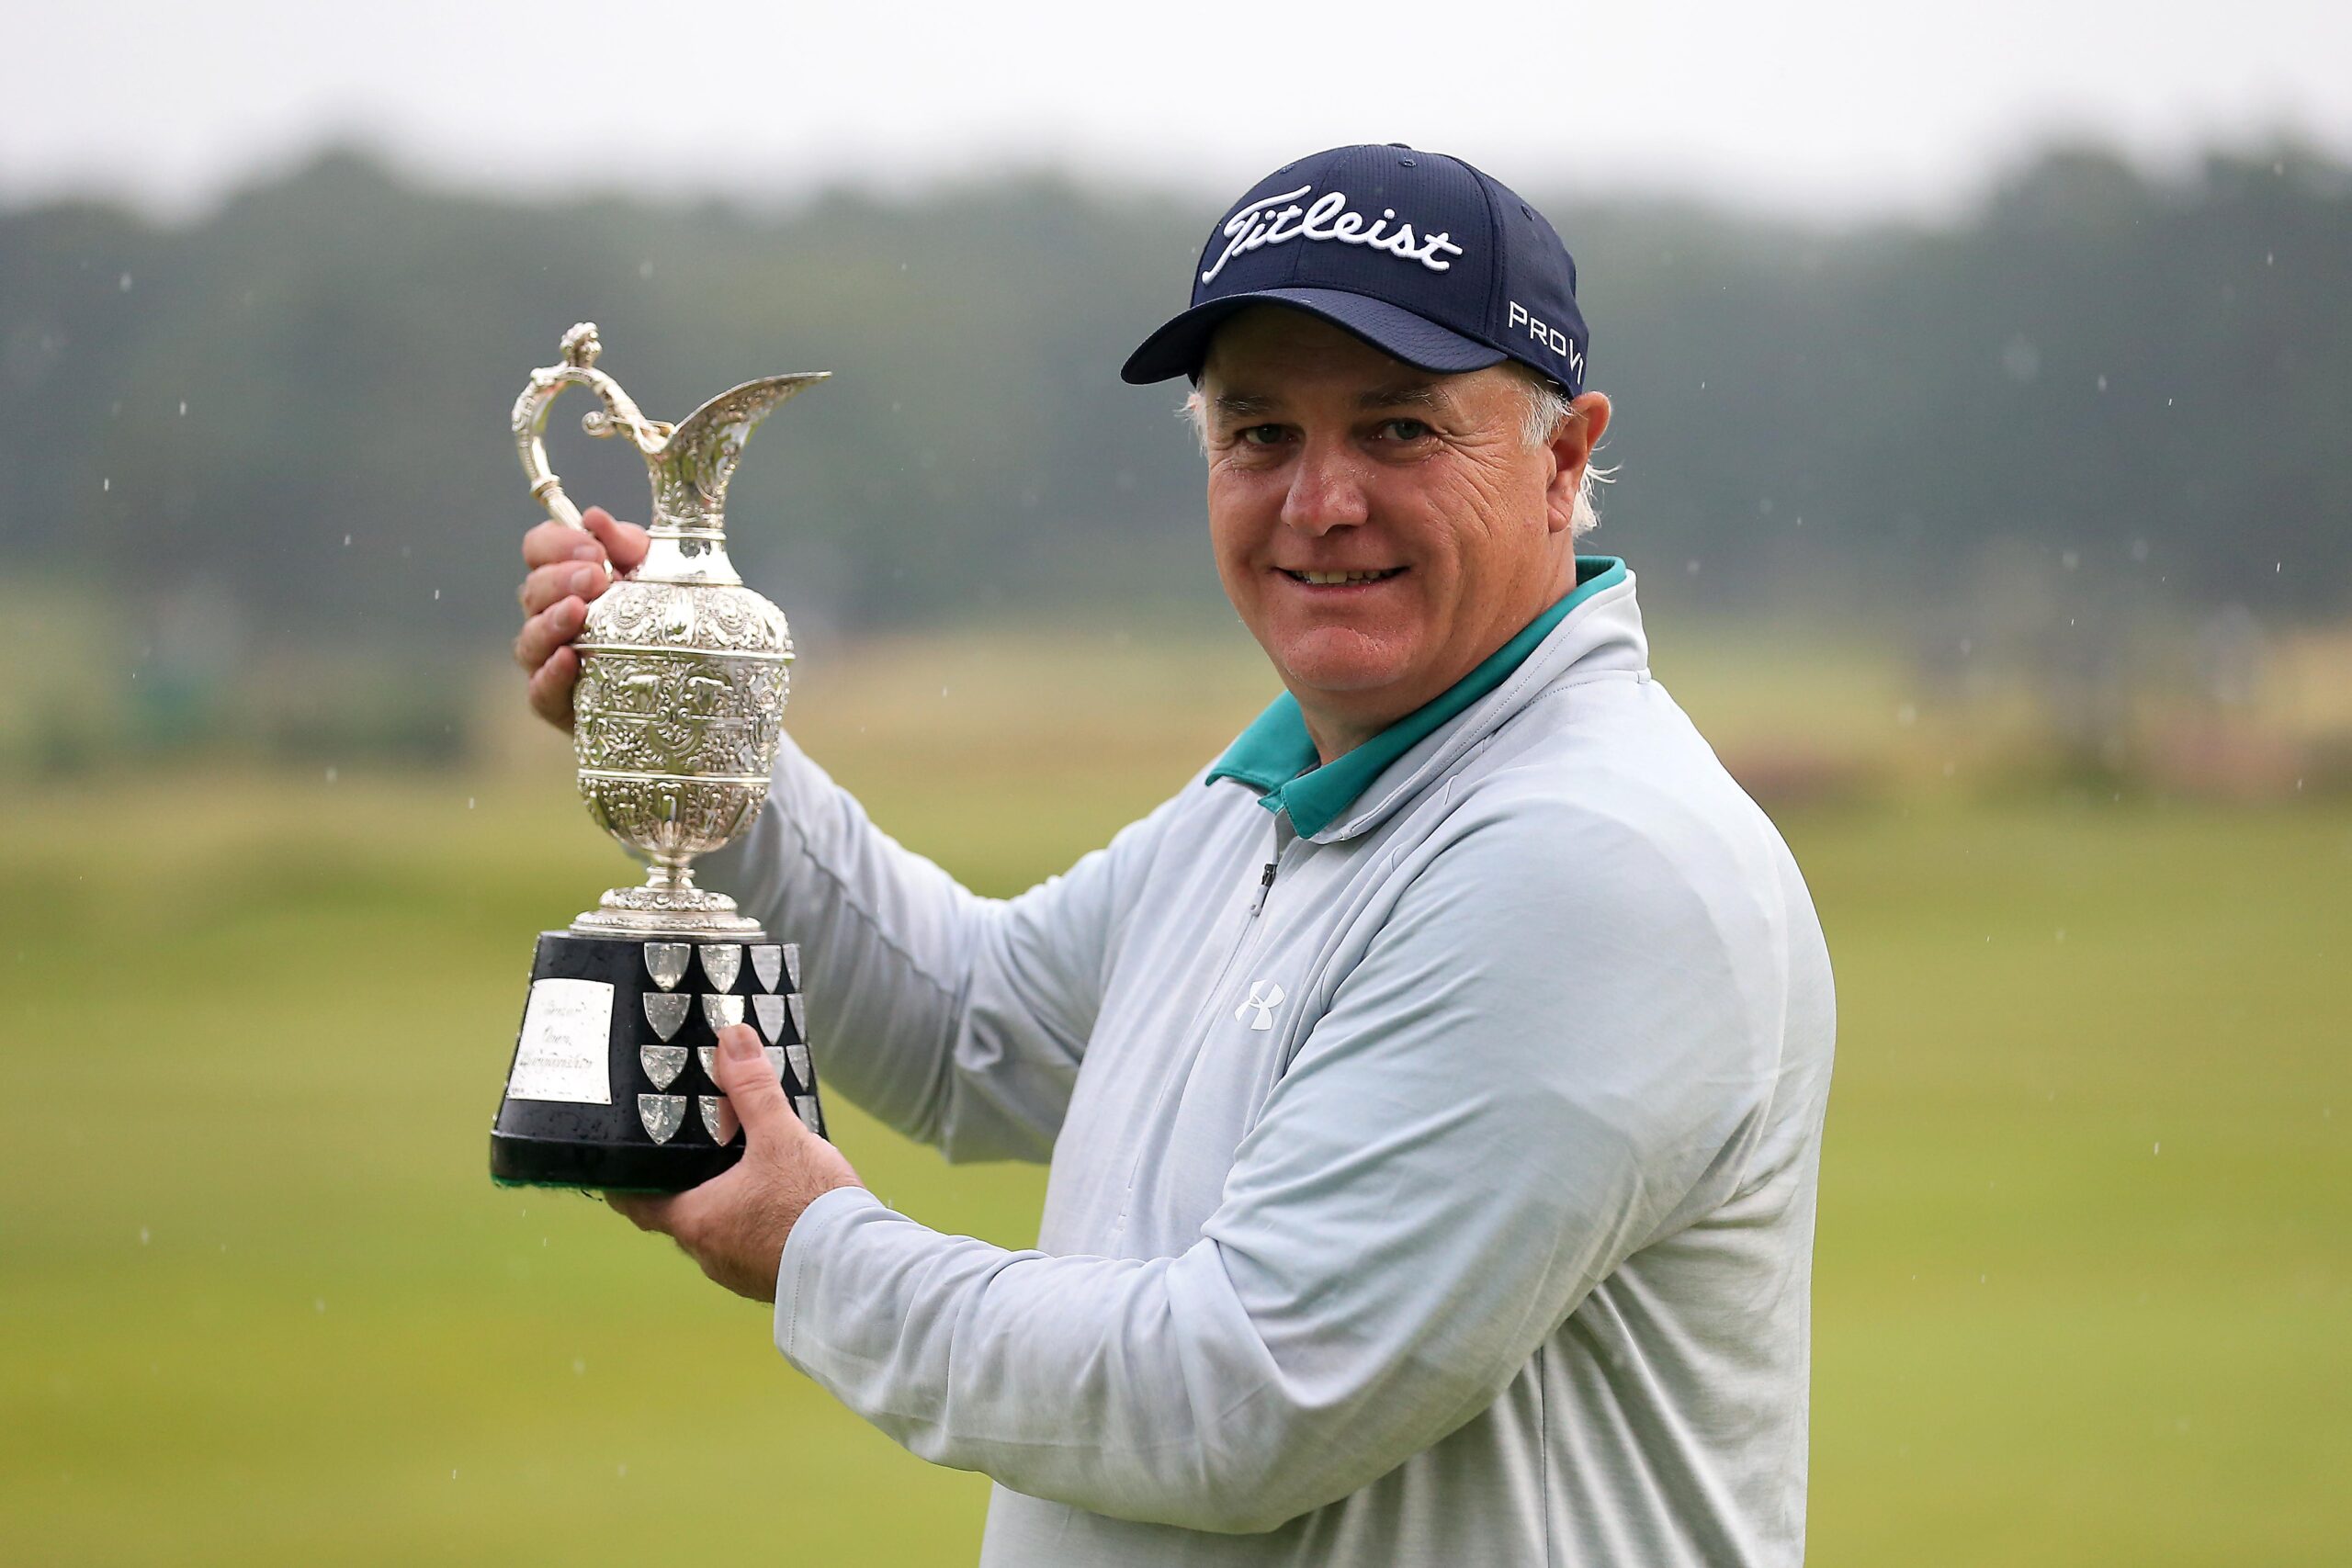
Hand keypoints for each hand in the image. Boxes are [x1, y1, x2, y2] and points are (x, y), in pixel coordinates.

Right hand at [512, 506, 649, 728]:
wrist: (685, 685)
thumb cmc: (662, 620)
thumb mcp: (656, 574)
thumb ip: (630, 545)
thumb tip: (594, 518)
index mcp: (565, 577)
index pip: (538, 548)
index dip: (557, 544)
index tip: (594, 549)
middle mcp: (548, 615)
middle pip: (533, 590)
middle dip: (560, 580)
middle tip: (596, 578)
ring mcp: (548, 659)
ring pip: (530, 639)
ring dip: (551, 622)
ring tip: (578, 612)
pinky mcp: (557, 702)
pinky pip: (541, 690)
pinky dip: (551, 674)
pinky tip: (569, 659)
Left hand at [606, 1024, 863, 1302]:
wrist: (855, 1268)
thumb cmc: (809, 1204)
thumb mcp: (780, 1135)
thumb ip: (753, 1088)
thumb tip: (731, 1038)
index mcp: (695, 1220)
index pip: (636, 1204)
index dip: (625, 1182)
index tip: (622, 1161)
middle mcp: (707, 1253)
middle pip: (677, 1216)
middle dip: (682, 1186)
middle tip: (690, 1151)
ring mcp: (736, 1272)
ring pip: (714, 1234)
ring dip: (719, 1208)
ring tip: (738, 1171)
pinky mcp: (765, 1280)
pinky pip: (745, 1249)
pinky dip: (749, 1226)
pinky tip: (773, 1204)